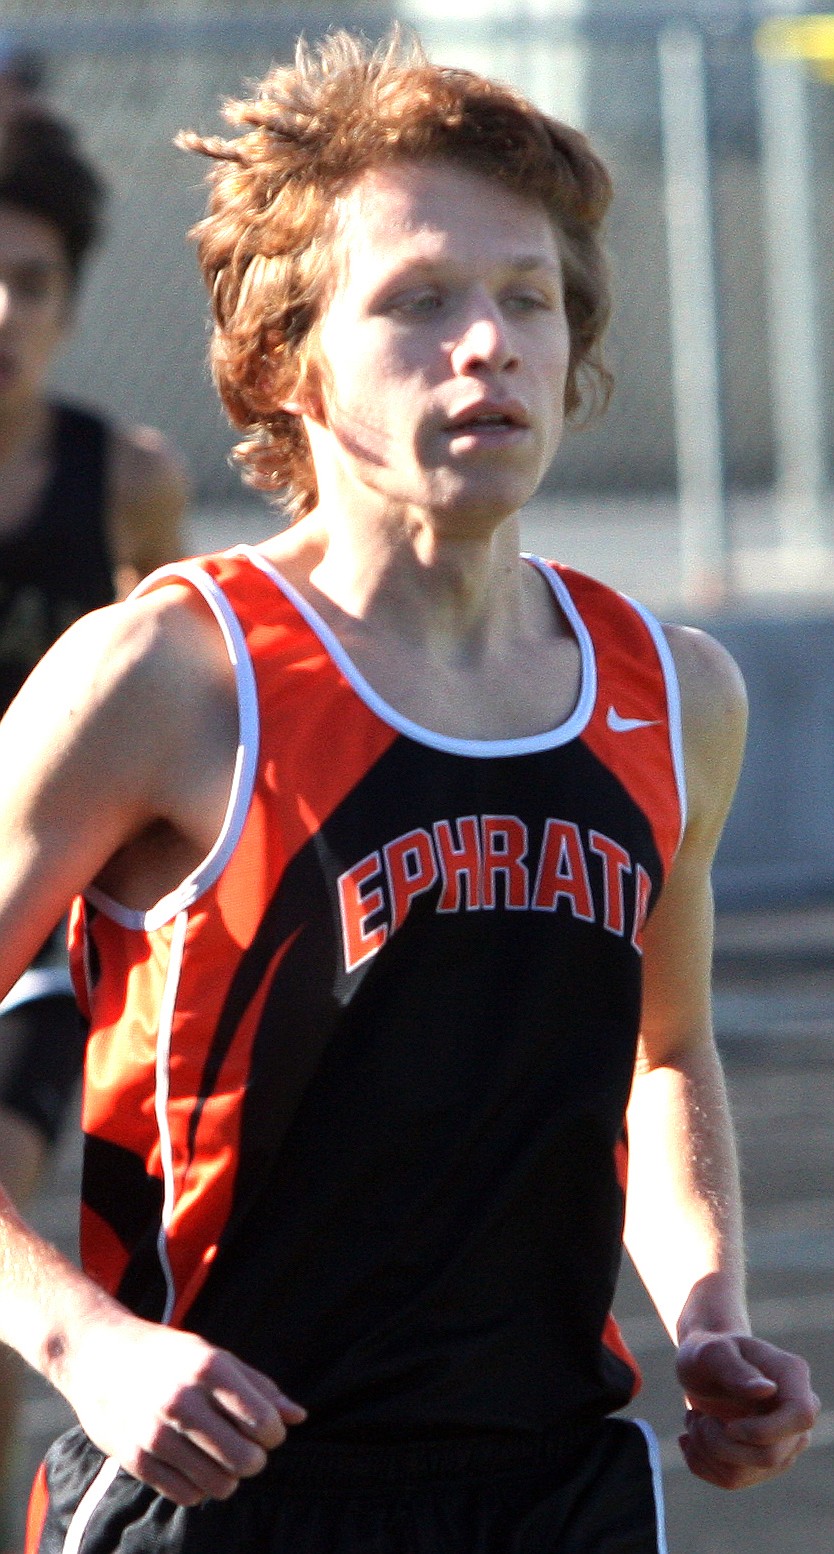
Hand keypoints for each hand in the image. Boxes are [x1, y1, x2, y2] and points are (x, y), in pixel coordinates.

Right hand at [60, 1308, 305, 1505]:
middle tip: (244, 1449)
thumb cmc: (166, 1354)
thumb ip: (258, 1386)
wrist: (97, 1353)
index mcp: (209, 1368)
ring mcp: (156, 1431)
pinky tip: (191, 1465)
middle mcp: (183, 1399)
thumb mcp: (214, 1356)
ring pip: (219, 1485)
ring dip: (227, 1478)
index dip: (273, 1433)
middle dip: (254, 1459)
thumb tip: (300, 1417)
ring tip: (218, 1458)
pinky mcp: (135, 1458)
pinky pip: (186, 1495)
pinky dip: (197, 1487)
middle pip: (246, 1460)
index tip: (263, 1429)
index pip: (264, 1422)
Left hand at [676, 1331, 819, 1488]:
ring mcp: (782, 1444)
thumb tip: (767, 1390)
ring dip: (705, 1449)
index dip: (764, 1430)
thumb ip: (735, 1369)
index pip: (800, 1417)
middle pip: (769, 1455)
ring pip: (743, 1473)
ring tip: (693, 1420)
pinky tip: (692, 1437)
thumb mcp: (711, 1353)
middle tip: (694, 1416)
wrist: (701, 1368)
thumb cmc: (707, 1354)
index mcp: (792, 1378)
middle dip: (719, 1442)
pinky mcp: (762, 1464)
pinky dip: (701, 1462)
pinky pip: (730, 1479)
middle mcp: (795, 1417)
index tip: (728, 1425)